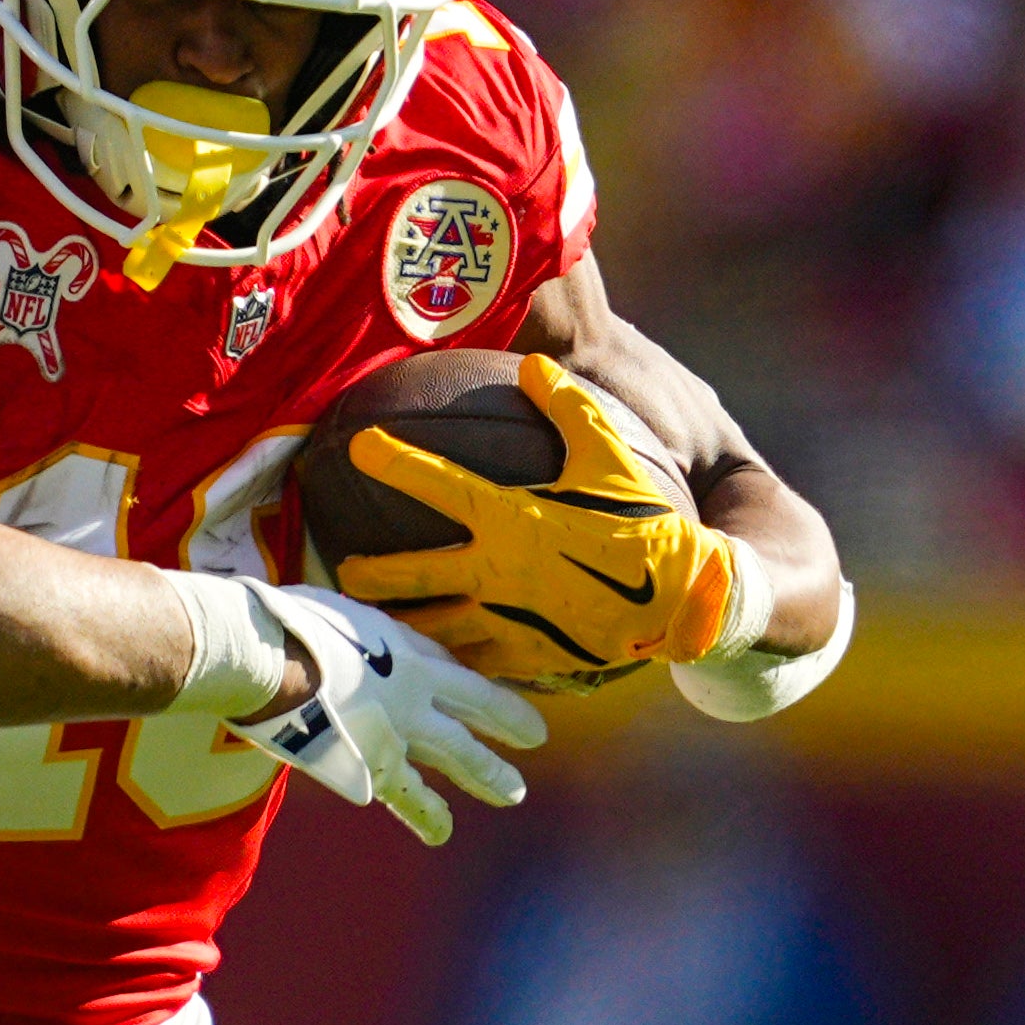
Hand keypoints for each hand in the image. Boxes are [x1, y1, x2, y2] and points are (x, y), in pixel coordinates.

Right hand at [231, 581, 545, 844]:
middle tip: (536, 737)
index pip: (448, 667)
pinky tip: (442, 833)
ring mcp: (399, 732)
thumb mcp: (334, 615)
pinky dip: (425, 814)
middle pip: (473, 708)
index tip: (481, 694)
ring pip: (457, 756)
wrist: (271, 663)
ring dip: (486, 774)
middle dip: (506, 722)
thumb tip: (336, 632)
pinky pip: (408, 796)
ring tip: (512, 794)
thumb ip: (349, 631)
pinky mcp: (374, 766)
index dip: (461, 680)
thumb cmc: (290, 626)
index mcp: (404, 651)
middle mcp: (414, 693)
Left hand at [333, 355, 742, 684]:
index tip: (358, 444)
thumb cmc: (647, 523)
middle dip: (367, 573)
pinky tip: (435, 659)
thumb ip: (569, 409)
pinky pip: (475, 659)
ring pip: (433, 629)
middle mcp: (496, 571)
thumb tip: (536, 365)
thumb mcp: (611, 457)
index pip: (437, 483)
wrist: (685, 601)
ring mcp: (507, 619)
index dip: (394, 461)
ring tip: (373, 625)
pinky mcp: (527, 655)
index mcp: (510, 518)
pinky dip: (449, 659)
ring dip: (399, 625)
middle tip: (340, 571)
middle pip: (410, 575)